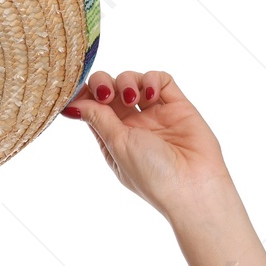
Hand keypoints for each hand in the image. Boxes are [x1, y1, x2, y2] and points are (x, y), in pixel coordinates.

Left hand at [62, 70, 231, 218]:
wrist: (193, 186)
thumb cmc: (152, 175)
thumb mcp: (117, 145)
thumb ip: (98, 119)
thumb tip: (71, 104)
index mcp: (113, 138)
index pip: (92, 108)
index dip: (84, 96)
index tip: (78, 91)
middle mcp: (132, 125)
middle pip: (109, 90)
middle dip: (102, 84)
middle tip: (107, 94)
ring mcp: (155, 114)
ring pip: (133, 81)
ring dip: (127, 81)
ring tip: (133, 98)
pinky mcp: (178, 105)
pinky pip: (161, 80)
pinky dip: (152, 79)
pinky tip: (151, 94)